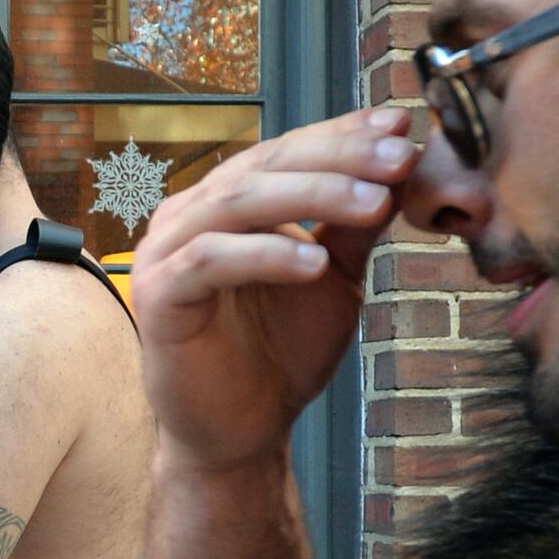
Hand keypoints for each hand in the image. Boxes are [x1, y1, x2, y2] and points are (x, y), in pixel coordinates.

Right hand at [128, 108, 418, 473]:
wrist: (243, 432)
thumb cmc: (281, 354)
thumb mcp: (334, 279)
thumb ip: (353, 227)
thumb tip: (398, 166)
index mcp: (227, 201)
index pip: (287, 150)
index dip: (343, 134)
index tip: (400, 126)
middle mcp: (190, 214)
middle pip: (265, 165)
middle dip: (338, 158)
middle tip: (397, 159)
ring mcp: (166, 252)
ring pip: (239, 202)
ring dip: (312, 196)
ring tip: (374, 205)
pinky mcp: (157, 296)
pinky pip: (210, 260)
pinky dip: (266, 254)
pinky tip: (315, 262)